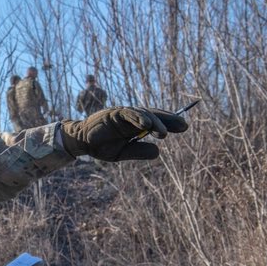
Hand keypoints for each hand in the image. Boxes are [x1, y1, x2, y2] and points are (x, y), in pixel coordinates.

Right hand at [59, 106, 187, 161]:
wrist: (82, 142)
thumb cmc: (102, 146)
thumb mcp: (123, 153)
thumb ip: (139, 151)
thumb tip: (158, 151)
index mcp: (136, 126)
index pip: (156, 122)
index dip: (170, 122)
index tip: (184, 127)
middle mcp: (132, 118)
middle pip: (154, 115)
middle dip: (169, 120)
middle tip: (183, 126)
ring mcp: (123, 114)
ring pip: (144, 114)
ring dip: (155, 122)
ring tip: (164, 133)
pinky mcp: (114, 113)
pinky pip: (128, 113)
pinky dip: (138, 117)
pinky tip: (147, 125)